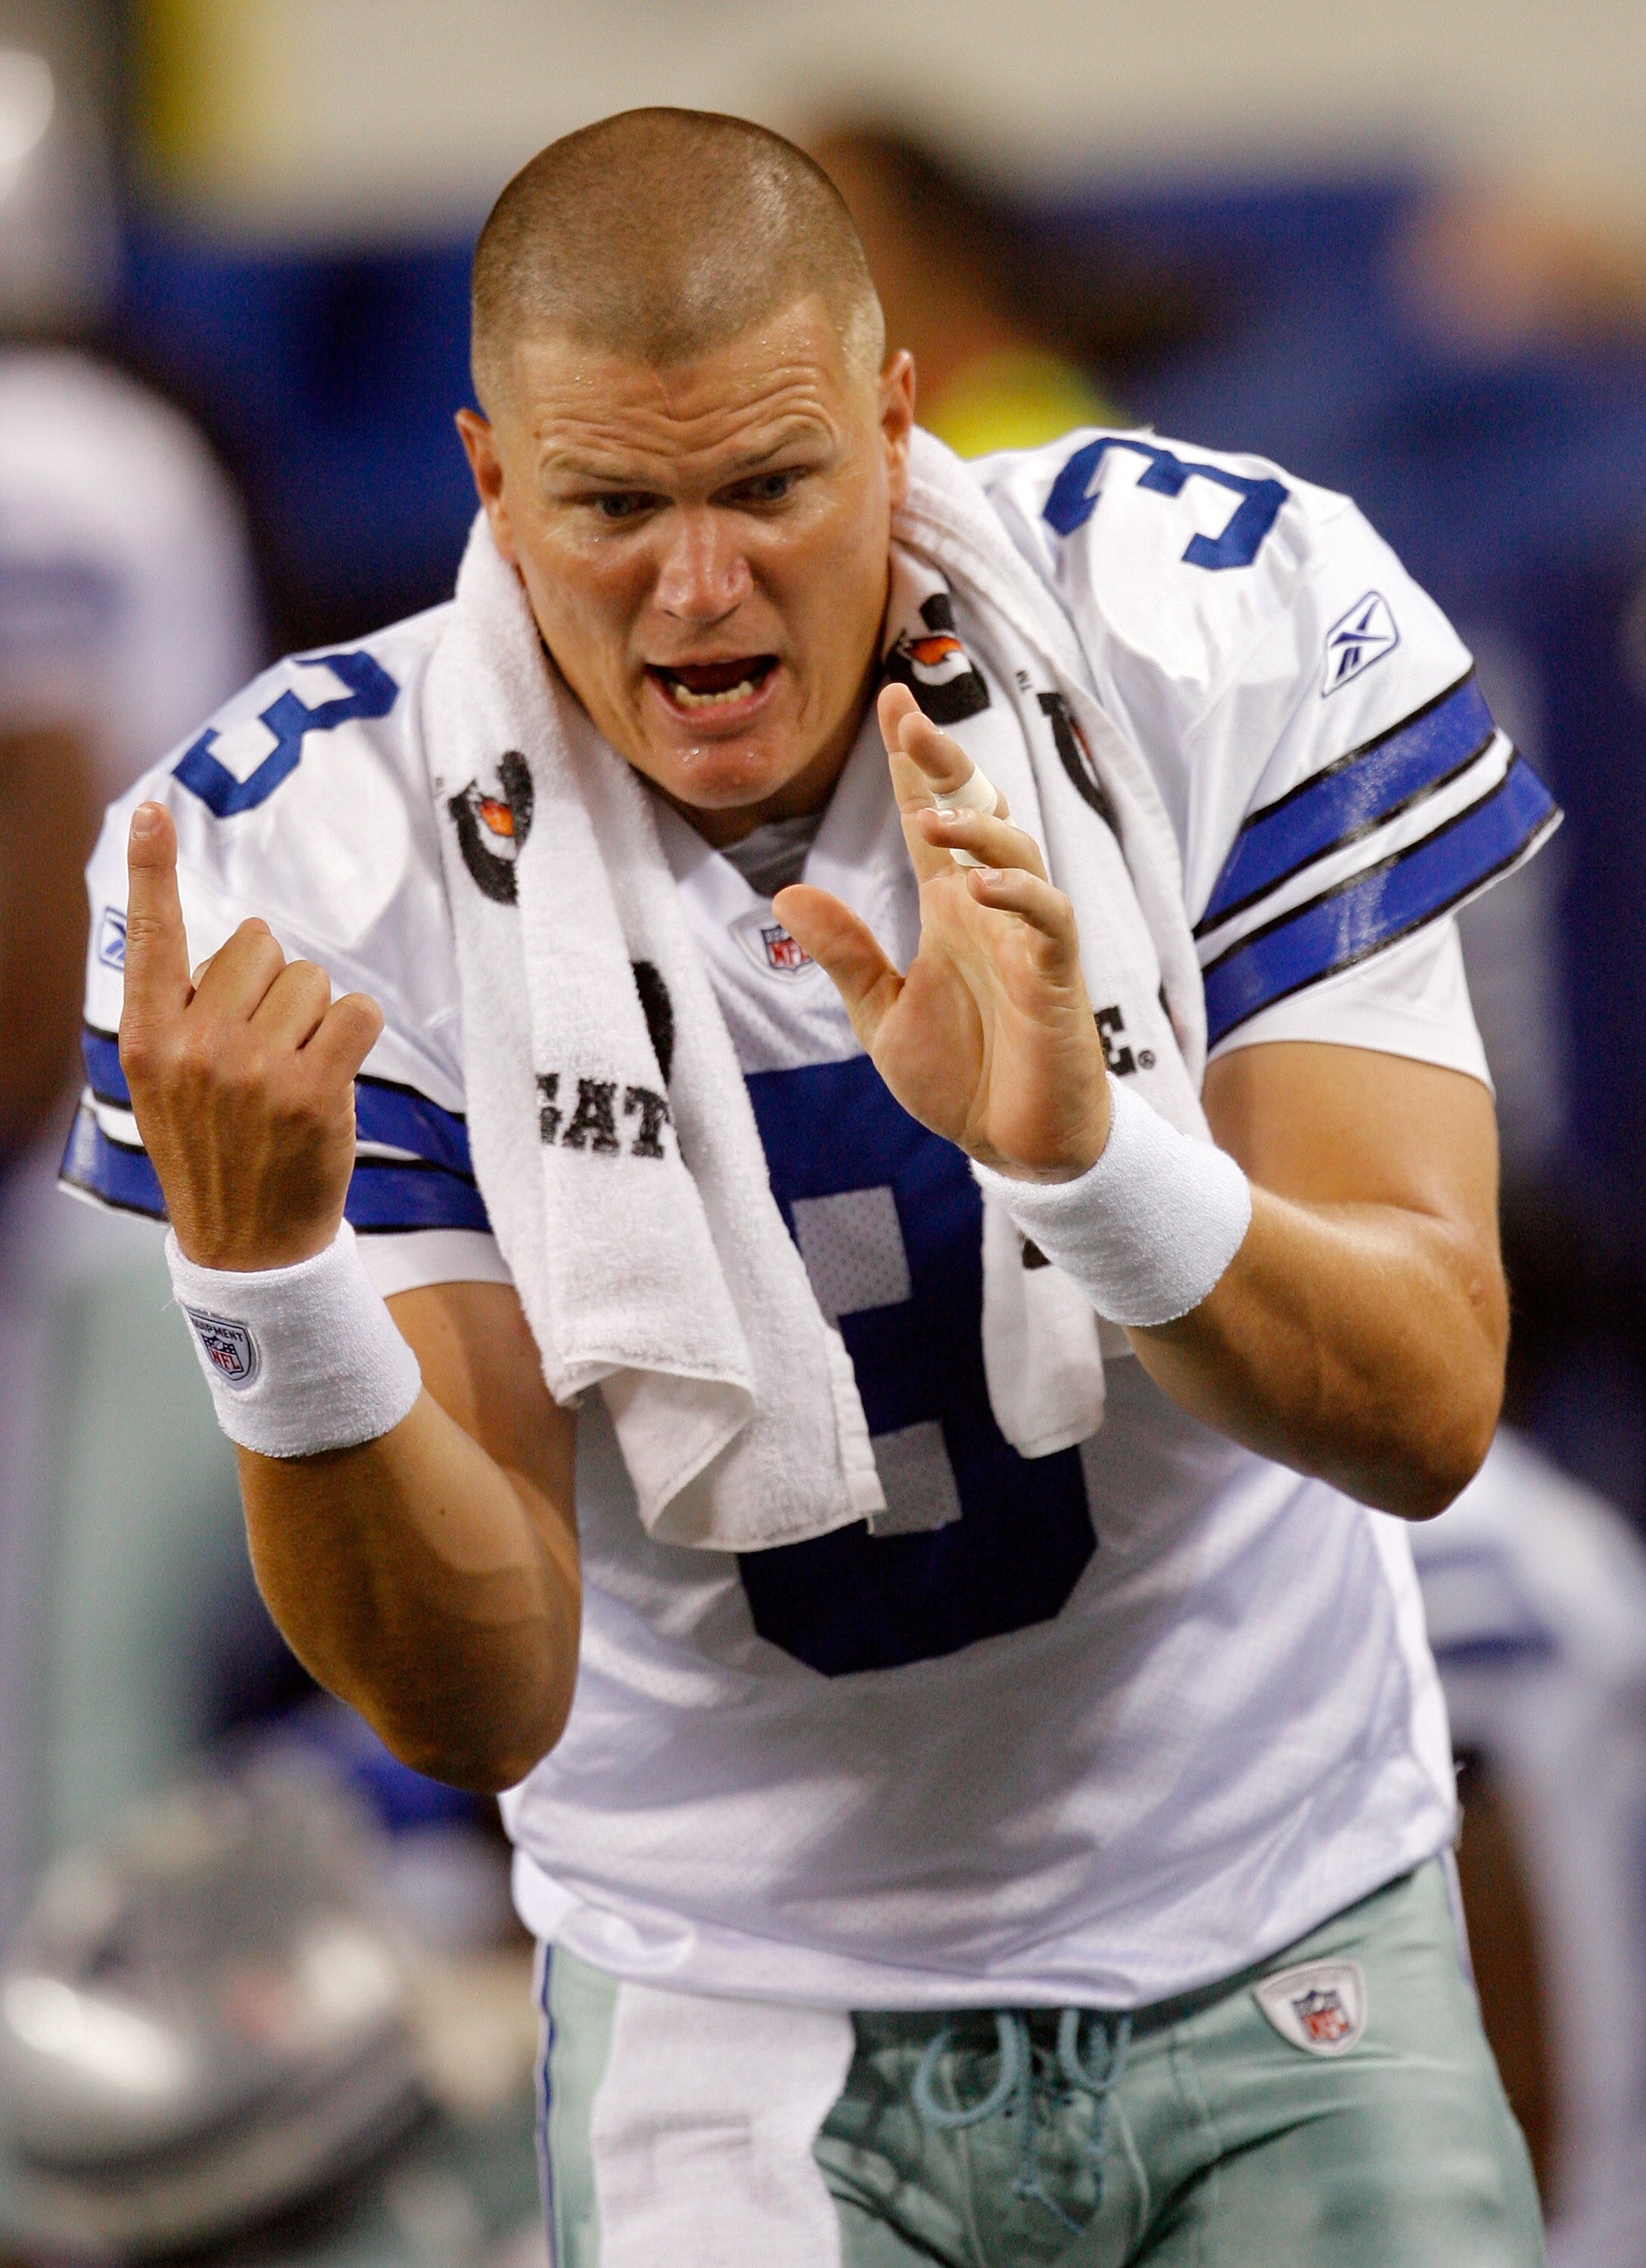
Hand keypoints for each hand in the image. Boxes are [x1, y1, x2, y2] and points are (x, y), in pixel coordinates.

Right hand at [119, 801, 383, 1268]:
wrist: (248, 1247)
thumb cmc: (216, 1151)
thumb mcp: (167, 1085)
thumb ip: (184, 1013)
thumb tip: (248, 939)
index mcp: (148, 1039)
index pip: (151, 938)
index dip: (154, 870)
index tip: (154, 811)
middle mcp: (194, 1047)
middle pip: (261, 946)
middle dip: (276, 985)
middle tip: (267, 1050)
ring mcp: (252, 1070)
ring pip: (313, 980)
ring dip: (317, 1017)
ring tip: (295, 1075)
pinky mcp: (311, 1092)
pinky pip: (356, 1011)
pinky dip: (356, 1033)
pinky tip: (333, 1075)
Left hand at [775, 684, 1110, 1180]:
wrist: (1016, 1149)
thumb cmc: (964, 1078)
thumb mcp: (881, 1015)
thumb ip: (846, 954)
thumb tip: (787, 893)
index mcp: (948, 909)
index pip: (927, 817)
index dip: (913, 761)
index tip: (890, 700)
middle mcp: (989, 909)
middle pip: (976, 812)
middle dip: (946, 763)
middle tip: (910, 721)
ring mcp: (1026, 939)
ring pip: (1017, 852)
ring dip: (976, 829)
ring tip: (932, 819)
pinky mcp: (1056, 978)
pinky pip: (1048, 918)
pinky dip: (1018, 895)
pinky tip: (977, 886)